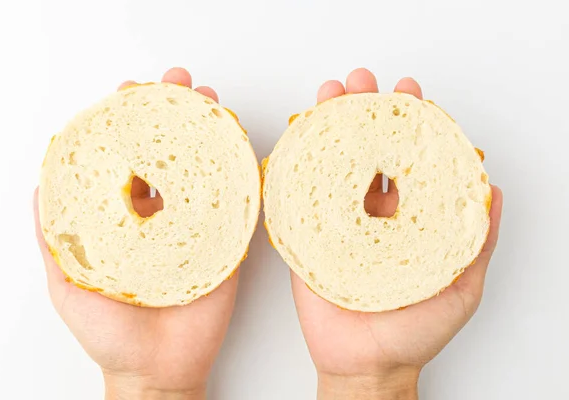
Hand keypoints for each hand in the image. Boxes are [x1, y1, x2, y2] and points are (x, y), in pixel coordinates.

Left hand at [34, 68, 236, 399]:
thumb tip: (39, 189)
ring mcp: (196, 228)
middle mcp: (163, 218)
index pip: (129, 161)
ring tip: (211, 104)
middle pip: (170, 156)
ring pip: (205, 171)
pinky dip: (240, 174)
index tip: (130, 93)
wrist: (156, 372)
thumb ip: (54, 238)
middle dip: (175, 116)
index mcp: (127, 221)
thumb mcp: (68, 283)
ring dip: (210, 134)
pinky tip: (240, 147)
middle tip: (179, 84)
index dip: (129, 125)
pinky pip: (235, 205)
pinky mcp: (226, 246)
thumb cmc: (109, 334)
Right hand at [291, 68, 503, 399]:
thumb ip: (477, 241)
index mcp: (407, 218)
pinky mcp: (307, 237)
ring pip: (333, 165)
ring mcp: (338, 223)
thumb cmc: (415, 333)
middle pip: (368, 152)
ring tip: (328, 96)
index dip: (409, 124)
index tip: (410, 93)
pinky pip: (299, 197)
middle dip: (364, 112)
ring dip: (329, 128)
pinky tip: (297, 138)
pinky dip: (297, 164)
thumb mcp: (462, 287)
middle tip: (360, 83)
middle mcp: (372, 214)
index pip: (408, 159)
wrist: (367, 366)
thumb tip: (492, 193)